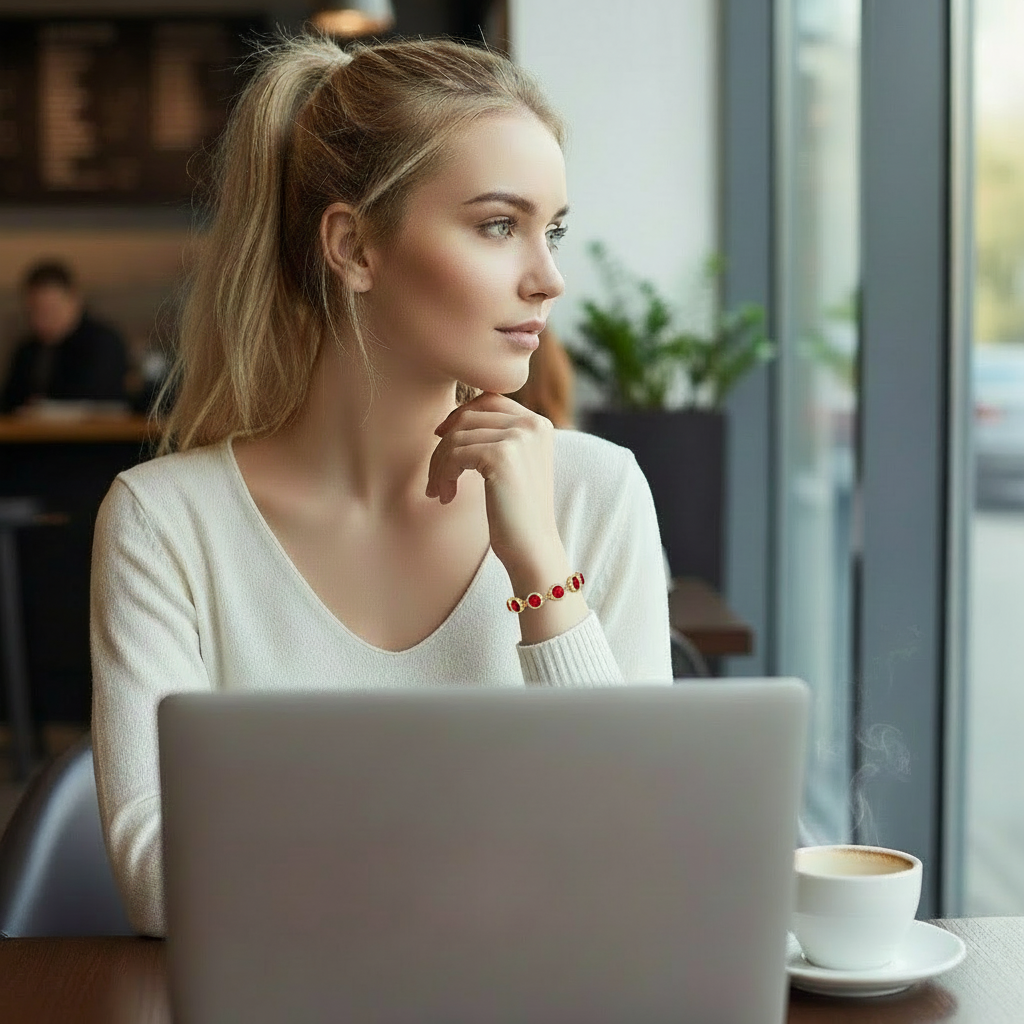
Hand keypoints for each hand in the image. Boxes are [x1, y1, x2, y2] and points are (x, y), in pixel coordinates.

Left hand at [426, 392, 561, 572]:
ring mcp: (518, 438)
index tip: (441, 438)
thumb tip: (453, 419)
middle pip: (469, 416)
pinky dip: (443, 475)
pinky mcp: (501, 456)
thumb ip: (498, 438)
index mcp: (539, 424)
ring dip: (439, 465)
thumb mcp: (514, 466)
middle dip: (444, 445)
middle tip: (435, 476)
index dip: (460, 416)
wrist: (533, 548)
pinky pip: (454, 455)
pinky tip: (446, 496)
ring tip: (439, 490)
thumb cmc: (518, 513)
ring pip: (456, 436)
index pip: (490, 399)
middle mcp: (532, 424)